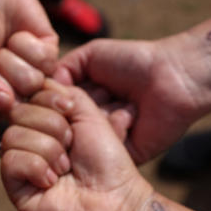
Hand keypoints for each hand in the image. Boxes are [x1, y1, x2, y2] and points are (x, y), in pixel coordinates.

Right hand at [0, 0, 58, 110]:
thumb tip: (6, 103)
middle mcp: (15, 95)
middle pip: (17, 103)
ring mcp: (35, 76)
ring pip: (33, 82)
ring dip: (13, 57)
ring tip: (4, 44)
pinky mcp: (51, 56)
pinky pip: (47, 62)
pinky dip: (28, 44)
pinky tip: (19, 35)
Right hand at [1, 81, 152, 210]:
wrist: (117, 199)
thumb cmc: (107, 159)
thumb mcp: (88, 114)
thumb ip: (62, 92)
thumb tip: (36, 82)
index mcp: (44, 122)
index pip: (27, 95)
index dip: (49, 100)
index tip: (71, 112)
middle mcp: (28, 140)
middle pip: (18, 113)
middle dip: (53, 127)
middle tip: (72, 148)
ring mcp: (19, 164)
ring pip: (12, 136)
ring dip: (48, 149)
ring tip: (65, 168)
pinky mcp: (14, 188)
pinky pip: (10, 162)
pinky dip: (37, 168)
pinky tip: (52, 182)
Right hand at [55, 34, 210, 163]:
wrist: (173, 77)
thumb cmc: (134, 61)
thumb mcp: (91, 55)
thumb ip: (61, 70)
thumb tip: (37, 89)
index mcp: (82, 100)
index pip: (51, 108)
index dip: (52, 101)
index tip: (60, 89)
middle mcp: (90, 121)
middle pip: (61, 126)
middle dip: (76, 109)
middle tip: (102, 92)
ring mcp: (106, 140)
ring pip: (81, 140)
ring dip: (101, 116)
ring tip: (121, 99)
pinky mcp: (124, 155)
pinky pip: (105, 151)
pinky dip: (116, 127)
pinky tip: (131, 112)